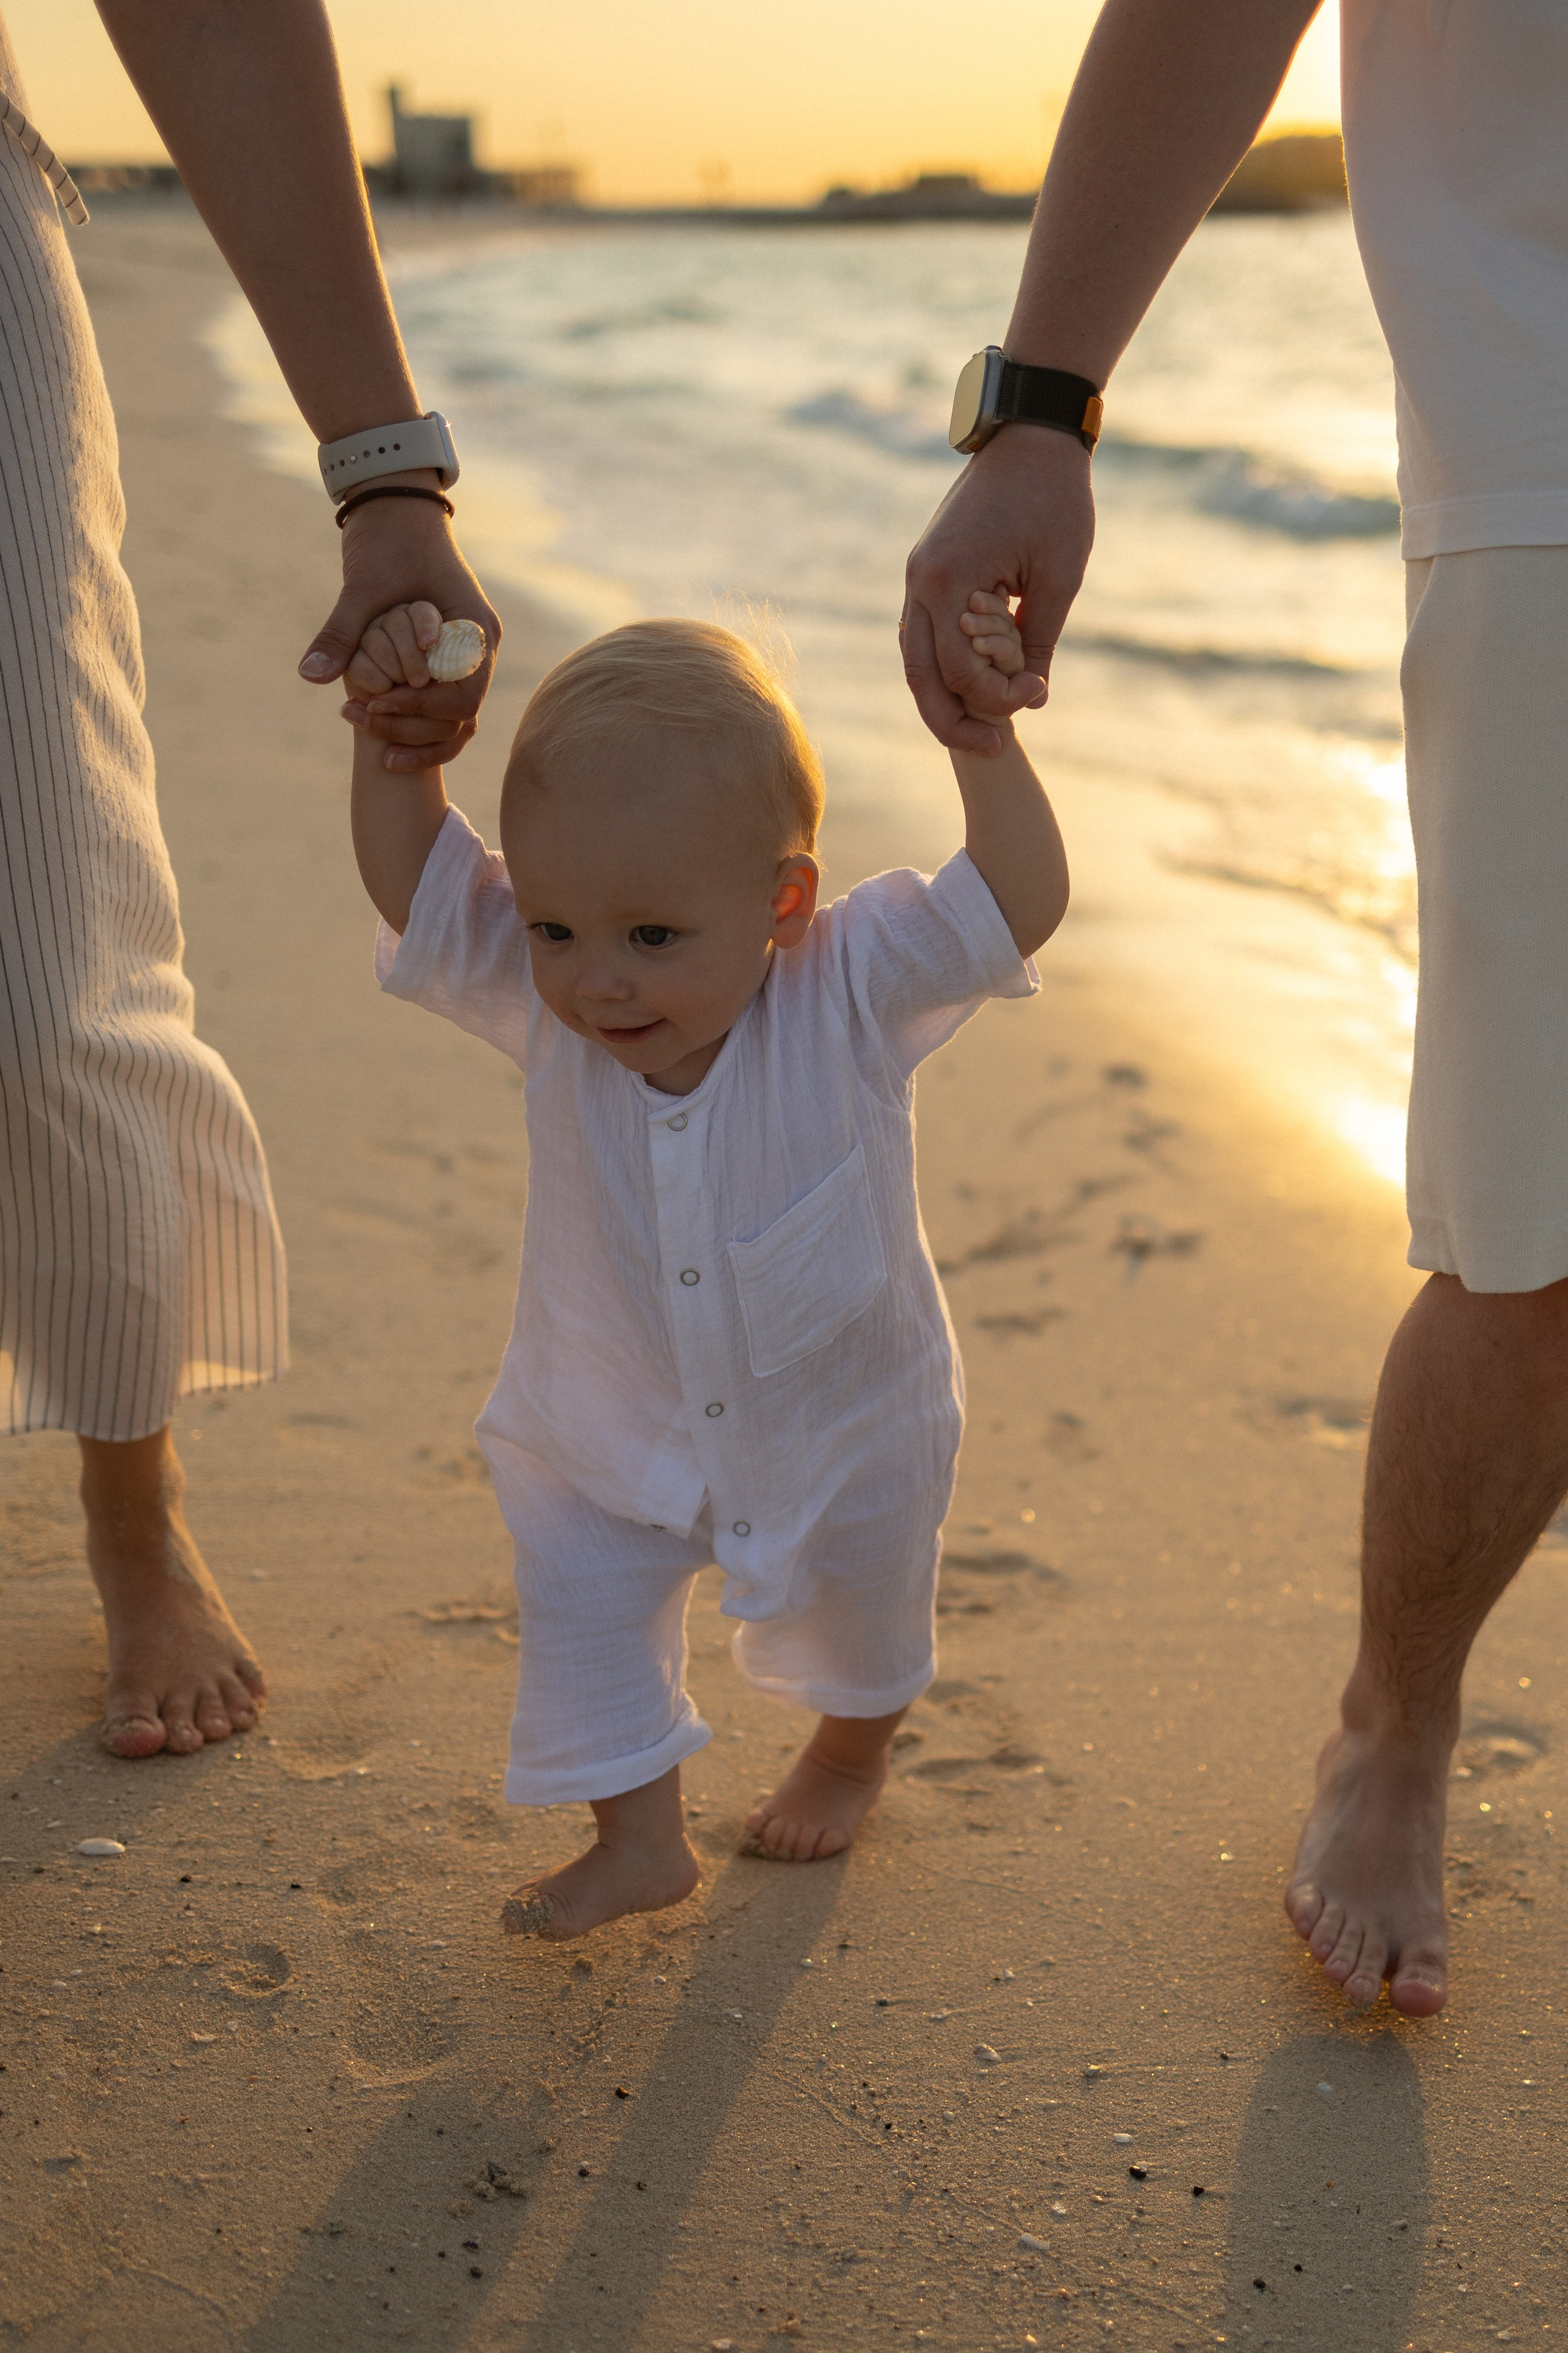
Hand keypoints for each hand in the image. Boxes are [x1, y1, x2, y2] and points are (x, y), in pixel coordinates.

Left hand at [299, 496, 499, 770]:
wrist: (396, 506)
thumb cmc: (388, 540)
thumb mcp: (362, 587)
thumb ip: (340, 634)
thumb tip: (310, 677)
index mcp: (474, 628)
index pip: (464, 696)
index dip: (421, 711)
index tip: (377, 706)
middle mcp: (478, 646)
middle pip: (461, 714)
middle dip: (416, 729)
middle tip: (366, 724)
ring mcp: (465, 652)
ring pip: (453, 715)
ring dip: (416, 732)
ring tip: (376, 747)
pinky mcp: (445, 654)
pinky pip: (439, 701)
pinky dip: (413, 717)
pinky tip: (378, 724)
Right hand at [902, 425, 1094, 754]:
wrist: (1031, 434)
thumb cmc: (1054, 498)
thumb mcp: (1060, 576)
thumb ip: (1040, 639)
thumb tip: (1034, 694)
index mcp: (948, 580)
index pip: (961, 668)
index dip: (999, 695)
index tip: (1037, 694)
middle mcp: (921, 581)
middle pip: (921, 676)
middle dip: (954, 720)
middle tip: (995, 748)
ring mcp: (918, 575)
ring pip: (915, 658)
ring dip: (945, 697)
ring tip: (983, 728)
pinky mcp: (929, 569)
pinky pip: (924, 633)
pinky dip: (944, 664)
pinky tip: (976, 684)